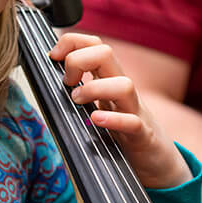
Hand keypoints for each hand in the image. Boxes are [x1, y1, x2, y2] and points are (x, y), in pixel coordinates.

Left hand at [49, 33, 191, 188]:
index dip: (72, 42)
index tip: (54, 56)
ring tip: (77, 101)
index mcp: (109, 80)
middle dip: (80, 60)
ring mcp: (135, 111)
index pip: (94, 44)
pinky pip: (133, 123)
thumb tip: (45, 84)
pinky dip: (114, 119)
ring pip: (124, 85)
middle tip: (67, 82)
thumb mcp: (99, 105)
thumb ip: (79, 92)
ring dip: (95, 88)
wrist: (157, 160)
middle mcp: (122, 90)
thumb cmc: (122, 132)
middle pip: (107, 53)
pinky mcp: (142, 136)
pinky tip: (96, 120)